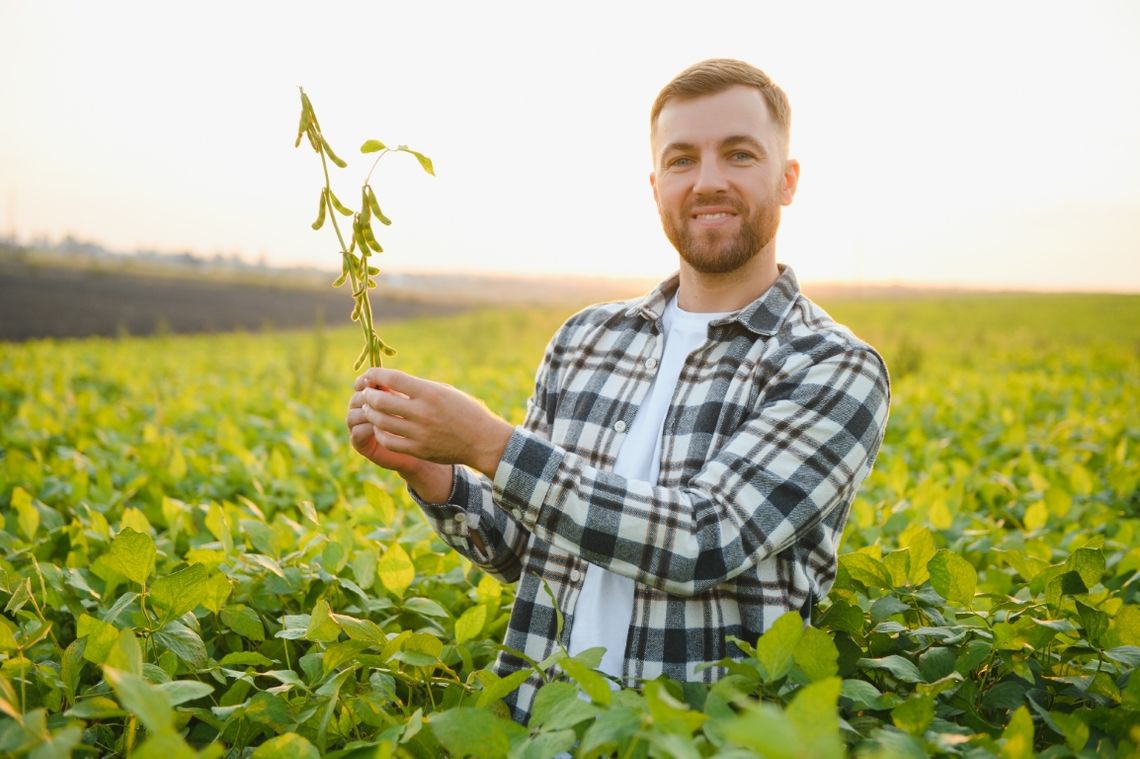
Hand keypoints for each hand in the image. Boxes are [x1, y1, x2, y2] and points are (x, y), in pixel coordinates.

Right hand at [346, 386, 422, 473]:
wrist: (423, 449)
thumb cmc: (421, 422)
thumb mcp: (412, 402)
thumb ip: (399, 388)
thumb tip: (387, 373)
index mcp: (374, 395)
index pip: (363, 383)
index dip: (366, 380)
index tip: (375, 381)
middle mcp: (363, 410)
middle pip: (356, 398)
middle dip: (366, 397)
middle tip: (381, 399)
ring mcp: (360, 427)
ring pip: (353, 415)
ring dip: (365, 413)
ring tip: (382, 414)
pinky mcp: (361, 444)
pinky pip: (356, 433)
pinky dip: (365, 429)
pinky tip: (379, 428)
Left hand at [355, 368, 514, 478]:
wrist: (482, 440)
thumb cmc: (464, 410)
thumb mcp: (444, 391)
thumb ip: (418, 387)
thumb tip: (390, 383)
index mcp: (430, 392)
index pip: (393, 379)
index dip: (376, 375)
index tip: (370, 374)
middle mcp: (423, 412)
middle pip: (381, 401)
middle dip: (369, 395)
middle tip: (367, 393)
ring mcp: (420, 433)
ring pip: (380, 421)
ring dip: (370, 413)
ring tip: (370, 408)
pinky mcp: (418, 450)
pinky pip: (388, 441)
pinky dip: (379, 432)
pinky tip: (380, 426)